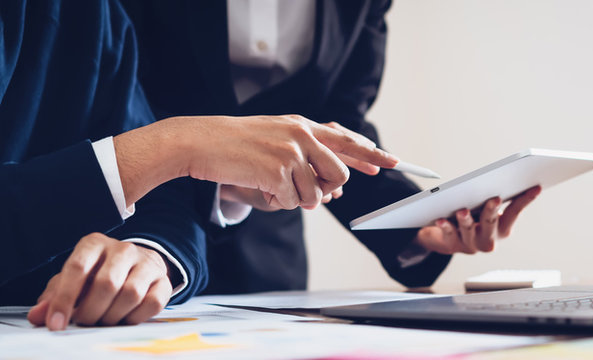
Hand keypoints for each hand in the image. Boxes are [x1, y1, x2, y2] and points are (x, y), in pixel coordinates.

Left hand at [27, 233, 172, 330]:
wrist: (136, 266)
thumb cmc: (97, 275)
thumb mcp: (72, 281)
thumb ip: (53, 298)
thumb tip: (37, 316)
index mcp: (94, 244)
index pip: (77, 268)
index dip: (64, 299)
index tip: (56, 324)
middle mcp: (123, 249)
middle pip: (107, 283)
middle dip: (91, 311)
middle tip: (84, 322)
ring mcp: (146, 263)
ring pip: (131, 294)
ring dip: (112, 316)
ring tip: (103, 321)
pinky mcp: (163, 281)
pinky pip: (152, 303)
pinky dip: (134, 318)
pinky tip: (124, 318)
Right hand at [114, 115, 397, 210]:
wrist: (199, 142)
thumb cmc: (234, 144)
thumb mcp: (274, 137)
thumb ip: (303, 152)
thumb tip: (332, 185)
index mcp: (303, 126)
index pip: (346, 140)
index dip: (371, 153)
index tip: (392, 161)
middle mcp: (302, 136)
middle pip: (338, 175)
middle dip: (324, 191)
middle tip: (299, 191)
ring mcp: (290, 153)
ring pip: (315, 194)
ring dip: (295, 199)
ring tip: (271, 184)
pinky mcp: (277, 171)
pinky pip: (292, 202)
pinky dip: (277, 201)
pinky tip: (260, 186)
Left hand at [414, 186, 541, 254]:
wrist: (449, 239)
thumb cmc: (473, 218)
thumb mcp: (487, 209)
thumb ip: (496, 198)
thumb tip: (508, 175)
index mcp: (502, 229)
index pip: (515, 212)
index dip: (525, 200)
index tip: (535, 187)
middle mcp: (489, 239)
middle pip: (491, 224)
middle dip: (492, 211)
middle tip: (494, 199)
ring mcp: (470, 244)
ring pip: (468, 231)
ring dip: (466, 221)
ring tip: (462, 211)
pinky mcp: (452, 245)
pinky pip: (449, 235)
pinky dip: (445, 227)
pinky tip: (441, 219)